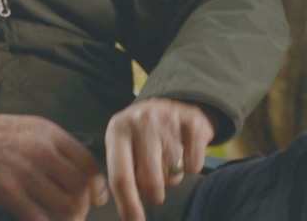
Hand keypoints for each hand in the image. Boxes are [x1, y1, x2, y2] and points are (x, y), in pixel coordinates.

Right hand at [0, 111, 108, 220]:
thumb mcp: (28, 129)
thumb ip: (55, 147)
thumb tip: (82, 175)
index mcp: (48, 133)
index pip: (90, 165)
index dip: (96, 187)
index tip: (94, 198)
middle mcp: (40, 150)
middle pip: (82, 189)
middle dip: (82, 207)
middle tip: (73, 213)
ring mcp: (23, 171)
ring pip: (69, 207)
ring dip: (67, 220)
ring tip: (58, 219)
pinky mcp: (6, 190)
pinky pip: (40, 219)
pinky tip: (37, 220)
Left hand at [105, 98, 214, 220]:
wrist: (172, 102)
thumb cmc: (141, 133)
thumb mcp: (123, 144)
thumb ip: (122, 171)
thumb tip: (127, 211)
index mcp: (117, 130)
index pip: (121, 176)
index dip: (128, 204)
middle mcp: (140, 122)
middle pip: (149, 180)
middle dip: (154, 193)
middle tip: (155, 189)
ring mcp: (168, 120)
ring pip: (173, 173)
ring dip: (172, 176)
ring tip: (167, 160)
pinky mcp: (193, 122)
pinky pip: (195, 165)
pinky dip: (191, 167)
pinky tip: (185, 152)